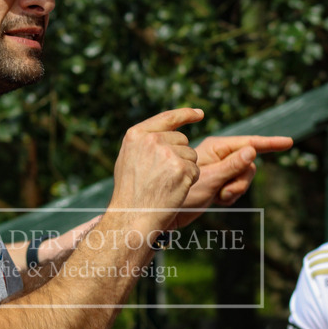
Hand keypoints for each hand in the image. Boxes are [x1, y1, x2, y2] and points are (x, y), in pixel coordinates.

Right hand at [108, 108, 203, 232]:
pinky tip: (175, 189)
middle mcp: (152, 139)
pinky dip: (190, 180)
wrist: (133, 215)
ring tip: (166, 183)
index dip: (185, 114)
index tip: (199, 114)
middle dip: (179, 154)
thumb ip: (144, 142)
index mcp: (137, 134)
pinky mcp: (182, 168)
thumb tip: (163, 134)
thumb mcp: (128, 158)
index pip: (167, 118)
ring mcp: (168, 153)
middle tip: (163, 175)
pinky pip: (196, 169)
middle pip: (182, 139)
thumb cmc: (130, 191)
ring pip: (191, 155)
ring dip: (185, 168)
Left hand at [176, 135, 292, 226]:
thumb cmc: (183, 194)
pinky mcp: (218, 181)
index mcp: (215, 147)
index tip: (288, 142)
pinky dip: (230, 196)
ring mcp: (219, 169)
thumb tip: (252, 150)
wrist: (166, 212)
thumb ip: (232, 165)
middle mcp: (218, 155)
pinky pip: (236, 187)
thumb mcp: (211, 179)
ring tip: (217, 197)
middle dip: (242, 180)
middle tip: (225, 192)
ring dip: (235, 190)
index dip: (269, 143)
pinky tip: (216, 200)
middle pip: (249, 164)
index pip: (248, 142)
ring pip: (244, 177)